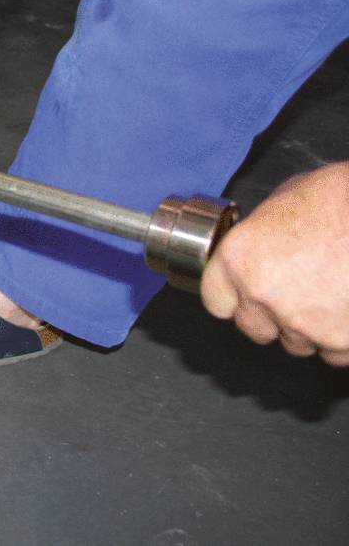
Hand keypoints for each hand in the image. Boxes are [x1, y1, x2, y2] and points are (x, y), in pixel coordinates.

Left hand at [201, 162, 348, 365]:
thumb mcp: (282, 204)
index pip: (216, 301)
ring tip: (330, 293)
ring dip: (308, 327)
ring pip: (296, 343)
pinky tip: (347, 307)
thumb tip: (260, 248)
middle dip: (271, 317)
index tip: (245, 293)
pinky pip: (334, 352)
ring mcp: (303, 322)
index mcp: (239, 259)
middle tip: (296, 292)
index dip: (234, 297)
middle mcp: (263, 295)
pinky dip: (341, 337)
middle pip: (254, 328)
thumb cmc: (339, 199)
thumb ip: (261, 238)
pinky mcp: (342, 340)